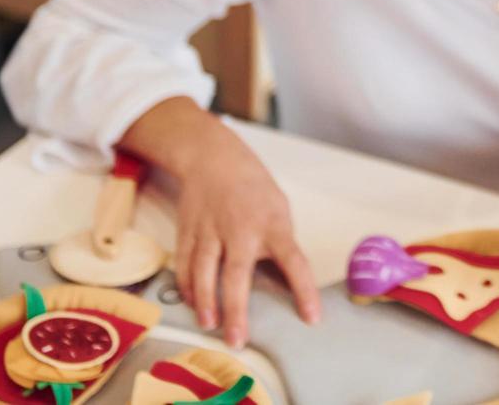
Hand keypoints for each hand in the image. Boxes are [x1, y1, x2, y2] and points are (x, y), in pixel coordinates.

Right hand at [120, 100, 320, 347]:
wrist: (215, 159)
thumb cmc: (255, 189)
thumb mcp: (280, 210)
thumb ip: (281, 245)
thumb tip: (282, 284)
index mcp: (273, 225)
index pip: (295, 262)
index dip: (305, 291)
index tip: (312, 318)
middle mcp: (241, 230)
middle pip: (237, 275)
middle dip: (237, 310)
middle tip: (238, 339)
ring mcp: (210, 231)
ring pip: (204, 273)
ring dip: (205, 303)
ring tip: (209, 325)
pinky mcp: (188, 232)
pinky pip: (186, 265)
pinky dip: (188, 287)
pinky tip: (192, 303)